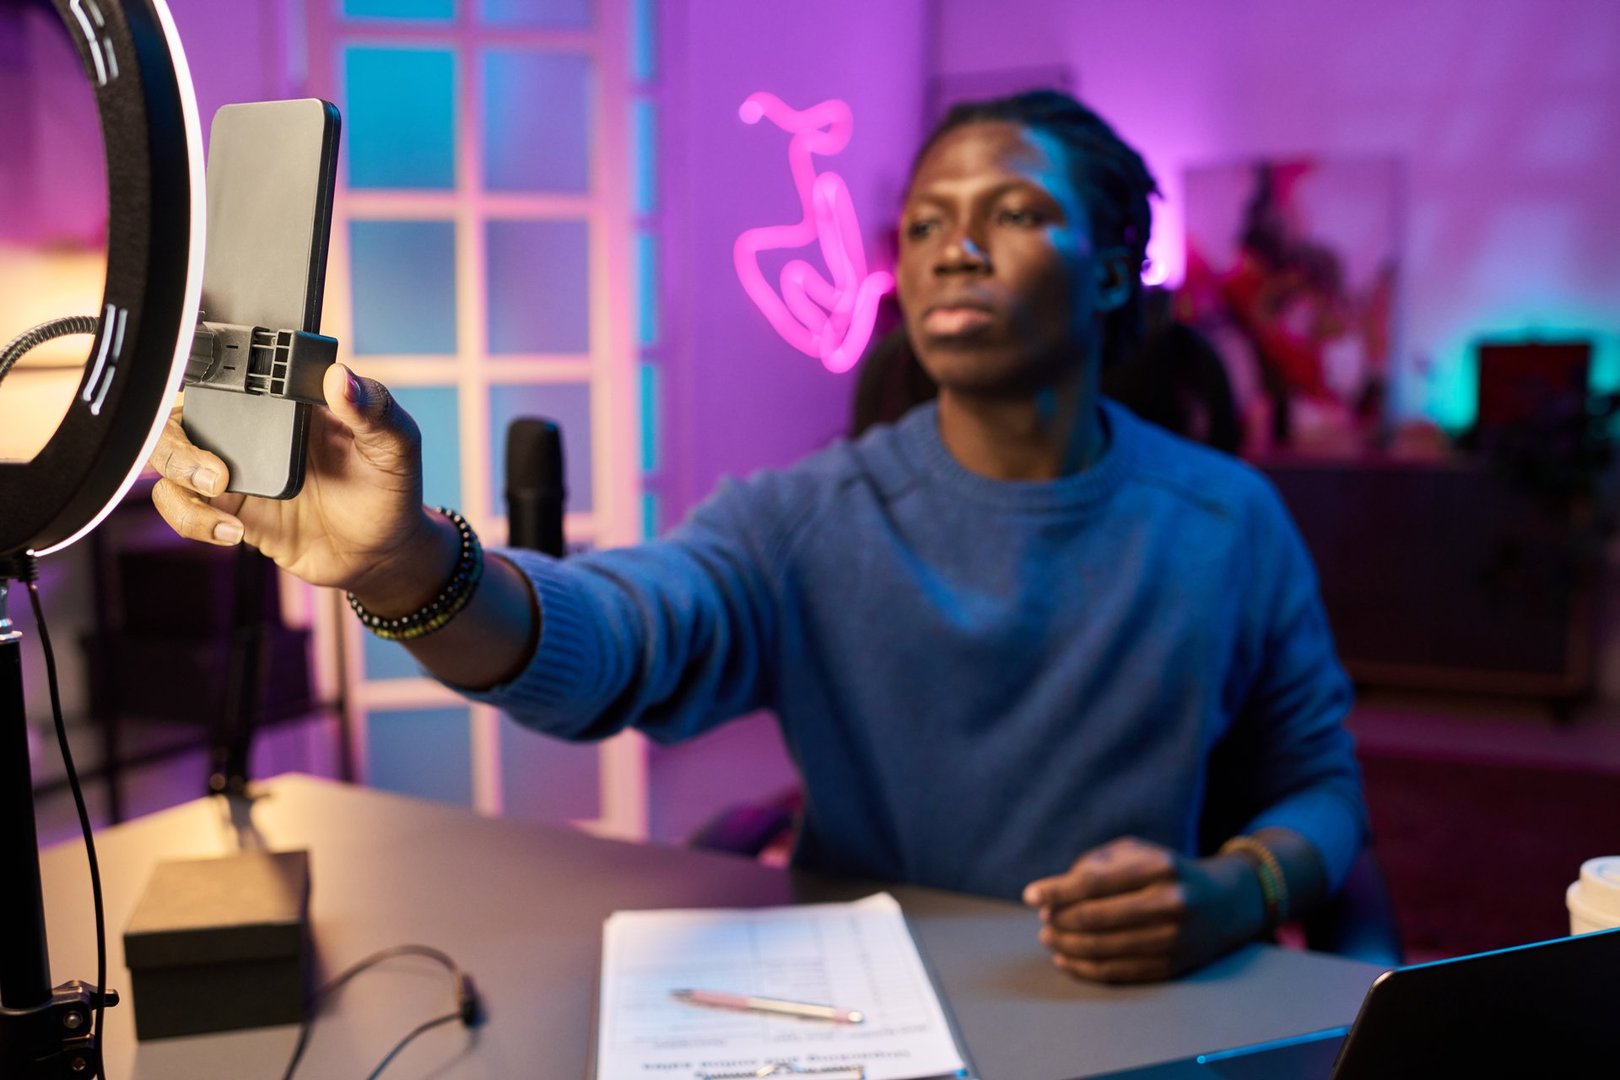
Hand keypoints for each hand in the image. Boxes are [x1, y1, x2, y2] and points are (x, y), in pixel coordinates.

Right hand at [149, 364, 446, 608]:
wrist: (382, 553)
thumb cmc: (390, 489)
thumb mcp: (396, 445)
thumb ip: (374, 409)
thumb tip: (340, 377)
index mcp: (286, 402)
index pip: (228, 373)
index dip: (203, 376)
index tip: (207, 395)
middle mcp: (252, 431)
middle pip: (177, 416)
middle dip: (174, 439)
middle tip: (214, 471)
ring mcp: (235, 470)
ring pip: (168, 460)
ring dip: (177, 475)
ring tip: (218, 493)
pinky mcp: (230, 510)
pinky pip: (185, 508)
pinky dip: (193, 520)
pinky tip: (233, 532)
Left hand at [1021, 837, 1264, 983]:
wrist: (1227, 904)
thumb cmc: (1169, 872)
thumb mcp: (1140, 851)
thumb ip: (1098, 862)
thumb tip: (1057, 889)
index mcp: (1159, 867)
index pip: (1094, 882)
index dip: (1057, 891)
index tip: (1030, 896)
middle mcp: (1170, 903)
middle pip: (1096, 918)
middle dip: (1060, 921)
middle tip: (1043, 920)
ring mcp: (1173, 939)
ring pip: (1104, 949)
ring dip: (1067, 946)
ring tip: (1048, 938)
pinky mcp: (1172, 966)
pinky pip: (1118, 972)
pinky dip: (1085, 969)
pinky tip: (1066, 959)